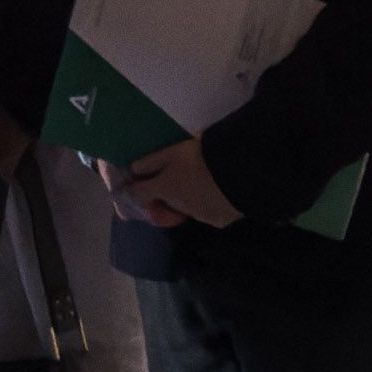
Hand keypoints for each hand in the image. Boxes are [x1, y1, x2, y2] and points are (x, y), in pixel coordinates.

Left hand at [104, 135, 241, 228]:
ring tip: (204, 181)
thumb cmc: (202, 156)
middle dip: (168, 192)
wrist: (239, 170)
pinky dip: (211, 204)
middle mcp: (178, 207)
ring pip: (188, 208)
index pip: (137, 194)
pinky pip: (210, 213)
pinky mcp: (219, 221)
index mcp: (164, 189)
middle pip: (166, 201)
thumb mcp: (173, 151)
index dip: (133, 189)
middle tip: (179, 175)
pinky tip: (220, 191)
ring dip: (190, 198)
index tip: (133, 185)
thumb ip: (151, 161)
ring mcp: (199, 216)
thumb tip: (133, 170)